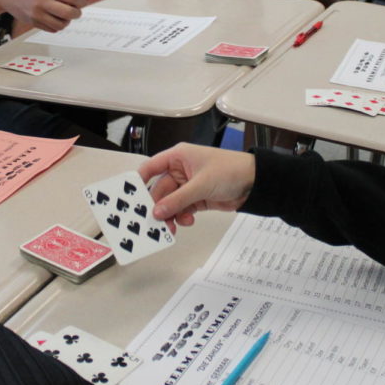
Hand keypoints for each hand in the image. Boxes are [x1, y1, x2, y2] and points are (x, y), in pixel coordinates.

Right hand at [0, 0, 86, 31]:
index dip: (82, 0)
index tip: (83, 1)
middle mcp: (41, 1)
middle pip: (69, 13)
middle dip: (77, 12)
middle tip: (77, 9)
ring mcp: (37, 14)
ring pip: (62, 24)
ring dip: (68, 20)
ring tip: (66, 14)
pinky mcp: (33, 22)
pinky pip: (52, 29)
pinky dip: (58, 25)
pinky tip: (56, 18)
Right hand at [138, 143, 255, 227]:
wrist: (255, 182)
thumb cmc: (231, 169)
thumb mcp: (201, 184)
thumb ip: (178, 199)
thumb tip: (158, 211)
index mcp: (178, 157)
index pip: (151, 167)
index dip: (139, 181)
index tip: (130, 197)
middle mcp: (180, 170)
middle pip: (159, 190)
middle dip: (157, 206)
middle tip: (152, 221)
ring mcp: (188, 186)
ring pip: (170, 203)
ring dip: (170, 215)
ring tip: (172, 227)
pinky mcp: (196, 199)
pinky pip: (181, 209)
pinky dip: (182, 217)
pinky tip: (187, 221)